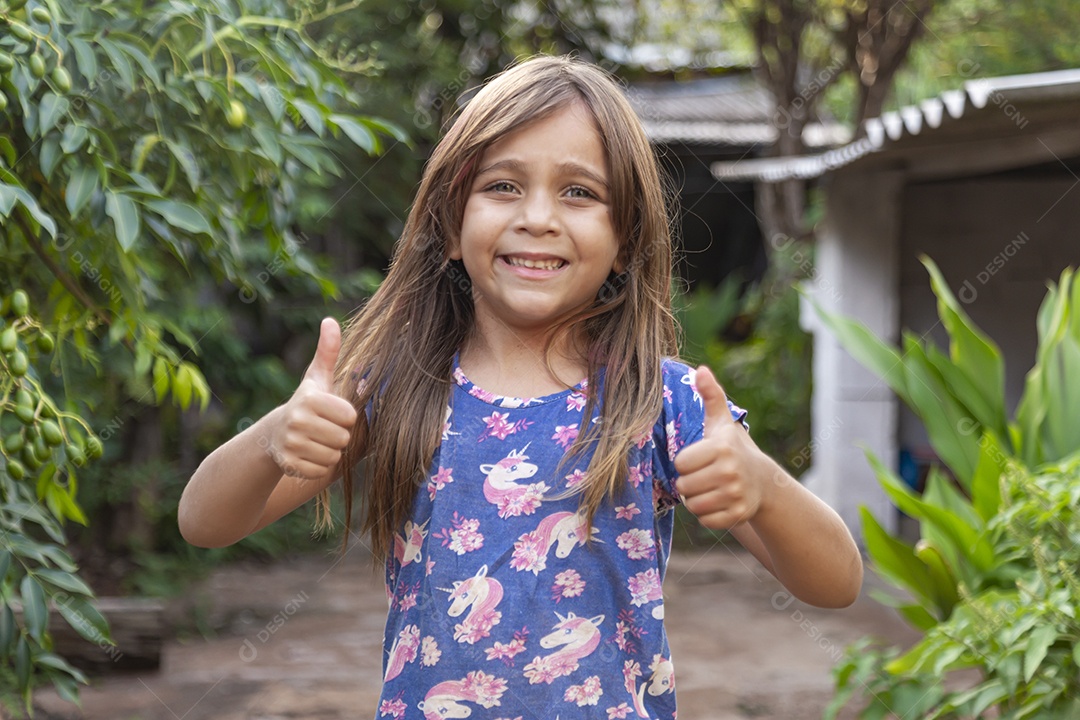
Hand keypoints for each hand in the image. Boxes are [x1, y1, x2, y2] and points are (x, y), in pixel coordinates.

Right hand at [269, 317, 357, 479]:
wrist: (273, 435)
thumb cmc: (306, 404)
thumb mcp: (317, 378)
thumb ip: (328, 351)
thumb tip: (330, 320)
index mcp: (309, 399)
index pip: (350, 416)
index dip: (345, 417)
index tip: (330, 413)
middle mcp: (296, 420)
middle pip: (343, 438)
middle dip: (338, 436)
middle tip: (322, 429)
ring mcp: (290, 444)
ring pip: (334, 456)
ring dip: (329, 452)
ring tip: (314, 441)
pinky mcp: (288, 465)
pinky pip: (321, 471)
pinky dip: (318, 466)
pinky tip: (306, 455)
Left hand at [674, 365, 769, 529]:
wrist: (763, 481)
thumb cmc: (731, 449)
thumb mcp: (721, 422)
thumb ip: (710, 396)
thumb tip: (701, 369)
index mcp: (721, 448)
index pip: (681, 463)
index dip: (687, 462)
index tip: (701, 459)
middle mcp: (730, 471)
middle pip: (684, 486)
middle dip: (690, 482)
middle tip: (705, 476)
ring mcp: (736, 495)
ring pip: (692, 505)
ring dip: (697, 499)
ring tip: (711, 488)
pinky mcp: (738, 515)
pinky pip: (705, 520)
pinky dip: (708, 514)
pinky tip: (719, 502)